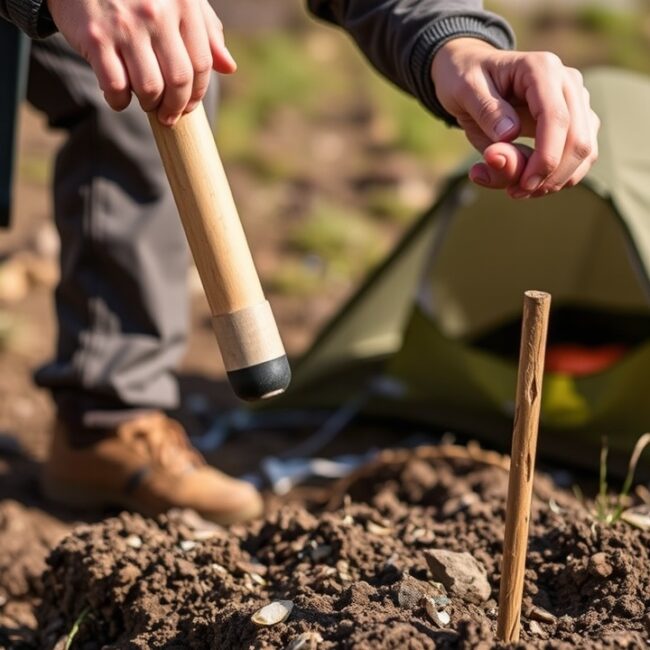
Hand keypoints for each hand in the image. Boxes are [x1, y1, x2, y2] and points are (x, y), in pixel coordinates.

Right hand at [46, 0, 236, 123]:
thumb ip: (205, 30)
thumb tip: (229, 67)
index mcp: (183, 4)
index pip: (202, 65)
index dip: (197, 93)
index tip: (189, 106)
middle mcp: (157, 13)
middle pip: (179, 81)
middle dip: (176, 107)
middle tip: (169, 115)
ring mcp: (125, 25)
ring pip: (149, 88)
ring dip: (149, 104)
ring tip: (145, 101)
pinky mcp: (96, 37)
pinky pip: (115, 86)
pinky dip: (119, 101)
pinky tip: (119, 97)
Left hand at [431, 38, 599, 198]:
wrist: (471, 70)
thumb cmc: (466, 80)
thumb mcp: (464, 92)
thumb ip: (486, 113)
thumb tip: (509, 136)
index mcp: (541, 69)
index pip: (557, 119)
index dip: (544, 159)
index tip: (522, 186)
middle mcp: (567, 83)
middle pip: (578, 140)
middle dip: (549, 176)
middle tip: (513, 193)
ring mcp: (576, 102)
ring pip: (585, 152)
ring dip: (552, 181)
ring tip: (512, 188)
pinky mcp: (576, 122)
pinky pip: (578, 158)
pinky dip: (554, 178)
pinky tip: (522, 181)